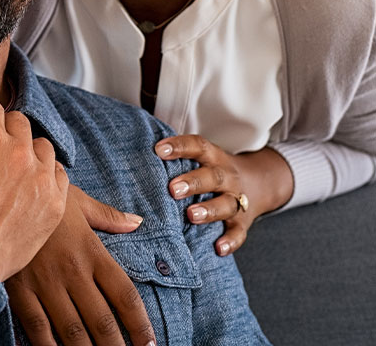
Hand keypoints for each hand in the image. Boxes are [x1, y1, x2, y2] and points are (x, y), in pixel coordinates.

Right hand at [0, 85, 67, 280]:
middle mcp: (19, 152)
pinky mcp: (54, 205)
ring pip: (41, 147)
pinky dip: (45, 177)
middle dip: (3, 133)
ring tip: (8, 172)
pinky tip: (27, 188)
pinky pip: (59, 175)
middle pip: (18, 123)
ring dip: (27, 152)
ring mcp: (40, 179)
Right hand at [6, 185, 155, 345]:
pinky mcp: (20, 289)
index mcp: (91, 250)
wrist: (2, 190)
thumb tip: (136, 222)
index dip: (140, 324)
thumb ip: (108, 217)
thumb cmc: (43, 196)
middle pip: (102, 321)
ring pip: (73, 332)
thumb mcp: (78, 201)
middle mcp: (72, 270)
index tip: (149, 343)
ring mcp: (45, 282)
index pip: (124, 295)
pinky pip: (38, 328)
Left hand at [155, 134, 293, 254]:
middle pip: (213, 177)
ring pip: (226, 204)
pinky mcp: (243, 222)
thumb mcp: (203, 158)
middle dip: (193, 182)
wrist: (259, 183)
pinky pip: (239, 232)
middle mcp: (227, 177)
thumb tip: (137, 157)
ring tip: (191, 215)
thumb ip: (178, 159)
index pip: (198, 147)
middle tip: (173, 189)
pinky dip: (231, 241)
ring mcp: (237, 199)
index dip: (179, 147)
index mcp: (214, 157)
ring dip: (209, 210)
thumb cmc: (213, 170)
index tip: (159, 150)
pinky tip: (218, 248)